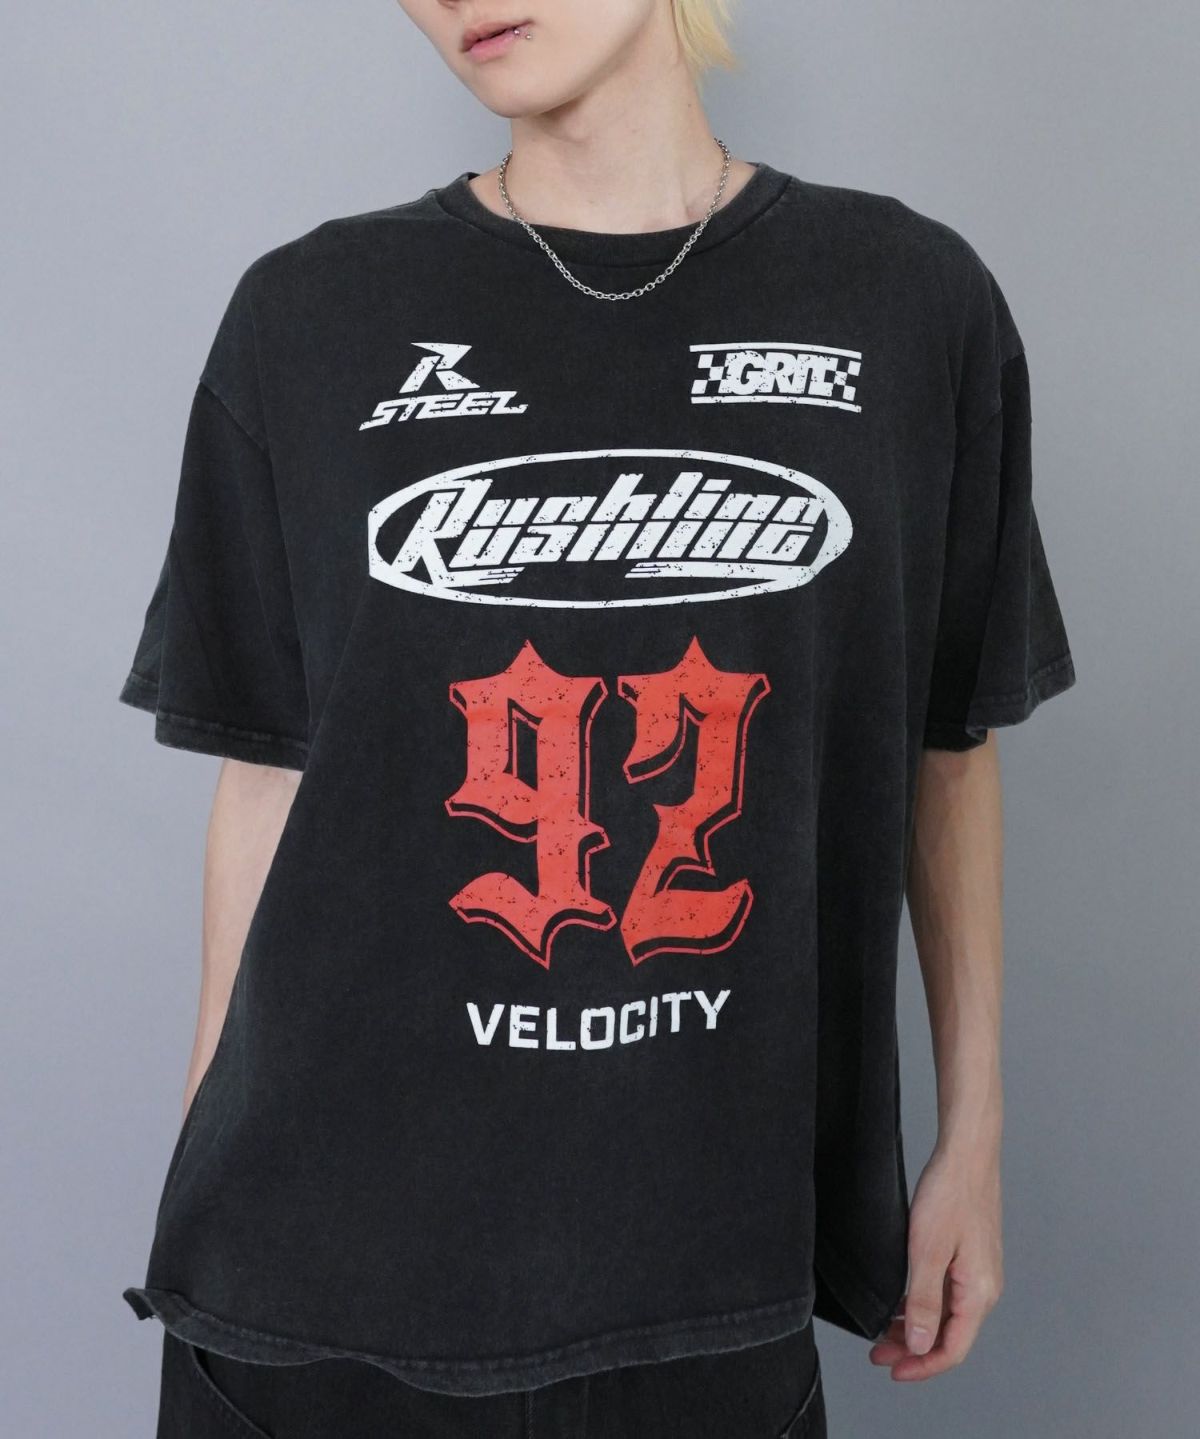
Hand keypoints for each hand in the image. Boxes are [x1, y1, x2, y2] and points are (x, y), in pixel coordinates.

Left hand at [868, 1141, 1003, 1380]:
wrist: (967, 1154)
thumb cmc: (950, 1194)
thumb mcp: (927, 1250)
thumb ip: (924, 1301)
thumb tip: (920, 1345)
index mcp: (978, 1293)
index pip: (952, 1349)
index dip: (921, 1366)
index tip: (892, 1370)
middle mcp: (983, 1288)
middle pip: (950, 1336)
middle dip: (914, 1350)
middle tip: (879, 1353)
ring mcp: (978, 1272)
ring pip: (947, 1316)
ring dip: (917, 1328)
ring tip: (885, 1332)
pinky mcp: (970, 1257)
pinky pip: (947, 1295)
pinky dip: (924, 1306)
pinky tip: (903, 1303)